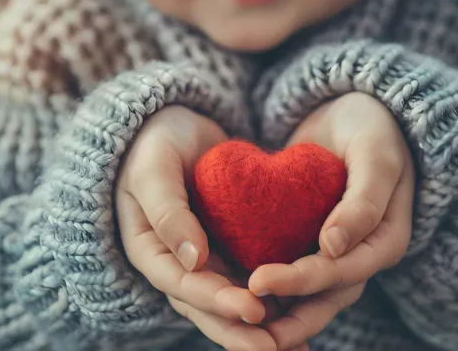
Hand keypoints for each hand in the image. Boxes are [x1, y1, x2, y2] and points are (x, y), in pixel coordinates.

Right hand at [115, 106, 276, 349]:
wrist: (175, 127)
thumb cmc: (155, 144)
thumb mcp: (153, 170)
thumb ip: (167, 212)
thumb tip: (192, 260)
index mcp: (152, 251)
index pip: (182, 285)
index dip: (216, 302)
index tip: (253, 310)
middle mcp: (179, 264)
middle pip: (208, 307)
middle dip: (241, 330)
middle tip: (276, 348)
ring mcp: (206, 259)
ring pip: (232, 299)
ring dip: (261, 326)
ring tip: (297, 344)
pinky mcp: (230, 247)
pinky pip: (252, 275)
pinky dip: (275, 295)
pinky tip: (305, 307)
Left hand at [249, 93, 415, 348]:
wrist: (354, 113)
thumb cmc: (372, 128)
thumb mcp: (375, 156)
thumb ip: (364, 200)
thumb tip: (335, 247)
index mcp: (385, 241)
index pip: (343, 273)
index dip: (302, 281)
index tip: (258, 280)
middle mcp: (362, 255)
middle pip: (325, 297)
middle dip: (286, 315)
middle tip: (241, 321)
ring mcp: (338, 253)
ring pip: (309, 296)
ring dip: (277, 314)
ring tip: (234, 325)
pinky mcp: (313, 244)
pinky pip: (294, 272)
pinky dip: (272, 290)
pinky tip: (236, 296)